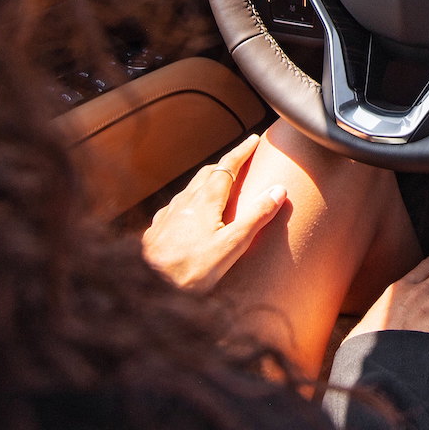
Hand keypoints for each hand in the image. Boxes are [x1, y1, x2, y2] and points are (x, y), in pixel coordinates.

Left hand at [142, 134, 287, 293]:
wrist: (150, 290)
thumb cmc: (192, 270)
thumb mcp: (232, 245)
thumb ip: (256, 216)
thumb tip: (278, 190)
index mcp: (205, 200)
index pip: (227, 166)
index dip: (242, 151)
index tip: (254, 139)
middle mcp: (184, 201)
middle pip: (207, 173)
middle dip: (226, 164)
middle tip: (241, 161)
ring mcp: (167, 215)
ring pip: (190, 189)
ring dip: (207, 182)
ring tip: (219, 187)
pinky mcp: (156, 230)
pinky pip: (176, 206)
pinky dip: (190, 201)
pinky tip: (190, 214)